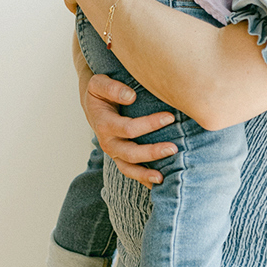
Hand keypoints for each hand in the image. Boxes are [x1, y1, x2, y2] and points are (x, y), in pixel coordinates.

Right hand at [80, 73, 176, 187]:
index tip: (170, 117)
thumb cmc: (99, 92)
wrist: (92, 103)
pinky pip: (131, 172)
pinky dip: (143, 179)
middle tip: (174, 148)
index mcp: (103, 124)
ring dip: (146, 174)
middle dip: (152, 152)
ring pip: (129, 168)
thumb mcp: (98, 84)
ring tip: (164, 177)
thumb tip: (131, 96)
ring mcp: (113, 153)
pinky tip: (159, 182)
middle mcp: (107, 142)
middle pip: (130, 153)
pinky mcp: (120, 158)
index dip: (149, 124)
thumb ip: (112, 88)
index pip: (128, 128)